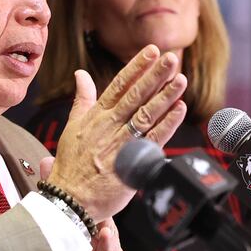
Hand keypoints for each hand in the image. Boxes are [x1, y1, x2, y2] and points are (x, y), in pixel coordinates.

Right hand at [46, 45, 186, 221]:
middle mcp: (109, 126)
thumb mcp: (72, 126)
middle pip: (135, 96)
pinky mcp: (132, 162)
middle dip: (155, 75)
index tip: (152, 51)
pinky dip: (167, 123)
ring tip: (181, 79)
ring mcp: (121, 143)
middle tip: (172, 58)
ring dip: (165, 96)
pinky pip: (153, 139)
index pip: (119, 86)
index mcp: (95, 116)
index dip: (136, 67)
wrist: (70, 198)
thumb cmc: (71, 164)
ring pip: (146, 114)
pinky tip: (179, 109)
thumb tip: (80, 74)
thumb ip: (81, 99)